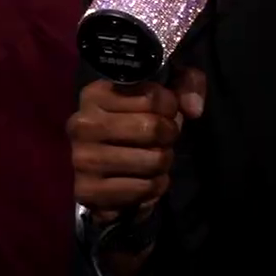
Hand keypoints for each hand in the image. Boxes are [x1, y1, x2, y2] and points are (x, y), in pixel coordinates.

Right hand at [69, 69, 207, 218]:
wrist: (104, 167)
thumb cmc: (137, 120)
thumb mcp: (165, 89)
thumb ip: (187, 83)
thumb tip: (193, 109)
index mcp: (95, 94)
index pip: (153, 97)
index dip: (170, 108)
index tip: (165, 114)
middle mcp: (82, 125)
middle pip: (152, 128)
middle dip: (168, 137)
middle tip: (161, 140)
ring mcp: (82, 160)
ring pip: (153, 161)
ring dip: (162, 163)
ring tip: (151, 159)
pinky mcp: (88, 192)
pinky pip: (144, 189)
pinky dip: (154, 187)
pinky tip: (143, 180)